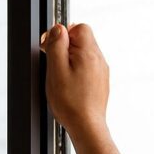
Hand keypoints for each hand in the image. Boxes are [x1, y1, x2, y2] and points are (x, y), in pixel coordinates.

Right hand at [40, 23, 108, 141]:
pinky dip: (77, 71)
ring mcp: (101, 71)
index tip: (52, 47)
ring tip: (62, 77)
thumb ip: (57, 45)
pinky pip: (87, 67)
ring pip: (84, 54)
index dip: (63, 34)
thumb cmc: (71, 102)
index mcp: (89, 53)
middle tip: (55, 63)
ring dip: (70, 60)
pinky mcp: (100, 82)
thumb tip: (58, 28)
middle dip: (66, 47)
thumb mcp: (56, 69)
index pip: (79, 27)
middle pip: (82, 39)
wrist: (86, 126)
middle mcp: (99, 60)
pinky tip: (70, 85)